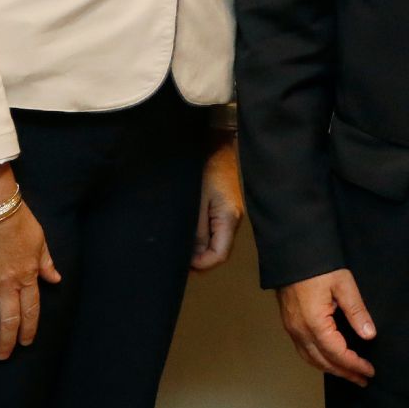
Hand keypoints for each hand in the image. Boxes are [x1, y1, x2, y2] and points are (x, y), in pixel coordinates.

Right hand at [0, 167, 60, 358]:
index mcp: (27, 276)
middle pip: (8, 320)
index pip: (30, 311)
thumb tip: (55, 280)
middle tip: (2, 356)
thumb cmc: (18, 220)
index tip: (25, 343)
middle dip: (6, 342)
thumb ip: (46, 263)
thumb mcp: (39, 240)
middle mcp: (6, 285)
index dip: (28, 330)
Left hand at [190, 136, 244, 271]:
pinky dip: (199, 233)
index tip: (180, 264)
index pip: (219, 255)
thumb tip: (194, 256)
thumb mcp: (197, 201)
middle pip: (217, 250)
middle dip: (198, 257)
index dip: (201, 264)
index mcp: (229, 219)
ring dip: (197, 245)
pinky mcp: (221, 205)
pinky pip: (212, 228)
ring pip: (214, 239)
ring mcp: (228, 212)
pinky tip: (185, 231)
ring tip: (177, 244)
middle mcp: (232, 219)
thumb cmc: (204, 169)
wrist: (215, 143)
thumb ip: (197, 230)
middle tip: (175, 256)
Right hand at [277, 269, 376, 385]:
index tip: (369, 371)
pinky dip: (317, 360)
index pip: (338, 354)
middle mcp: (300, 330)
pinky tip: (327, 358)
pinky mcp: (288, 323)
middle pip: (324, 362)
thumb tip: (370, 335)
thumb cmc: (318, 264)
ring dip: (330, 369)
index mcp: (315, 323)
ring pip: (311, 359)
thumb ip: (357, 311)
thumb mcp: (343, 284)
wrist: (292, 250)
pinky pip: (303, 350)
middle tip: (362, 379)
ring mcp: (291, 328)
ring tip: (348, 373)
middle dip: (344, 373)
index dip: (355, 365)